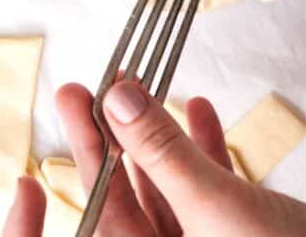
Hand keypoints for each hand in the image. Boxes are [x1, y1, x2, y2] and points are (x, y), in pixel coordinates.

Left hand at [3, 81, 305, 235]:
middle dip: (108, 139)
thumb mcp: (214, 204)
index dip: (76, 166)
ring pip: (166, 184)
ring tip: (135, 83)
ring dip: (154, 135)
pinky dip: (202, 145)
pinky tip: (198, 106)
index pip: (99, 219)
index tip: (63, 121)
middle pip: (124, 196)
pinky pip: (208, 183)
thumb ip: (163, 150)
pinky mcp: (242, 227)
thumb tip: (116, 97)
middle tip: (85, 88)